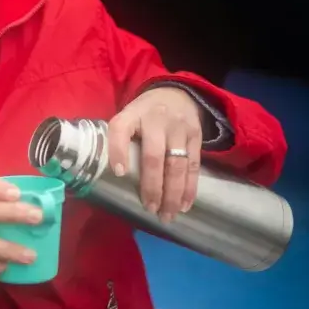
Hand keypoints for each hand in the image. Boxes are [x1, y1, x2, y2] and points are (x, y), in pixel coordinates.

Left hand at [107, 86, 202, 223]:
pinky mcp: (196, 136)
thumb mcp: (127, 117)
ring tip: (167, 214)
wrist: (177, 93)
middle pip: (153, 156)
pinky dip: (189, 188)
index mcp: (132, 114)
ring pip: (176, 164)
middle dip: (152, 186)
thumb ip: (119, 140)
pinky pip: (193, 165)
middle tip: (149, 209)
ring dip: (172, 193)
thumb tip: (113, 177)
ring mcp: (179, 128)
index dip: (118, 150)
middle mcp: (156, 120)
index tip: (120, 173)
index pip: (120, 129)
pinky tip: (184, 205)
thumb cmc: (144, 114)